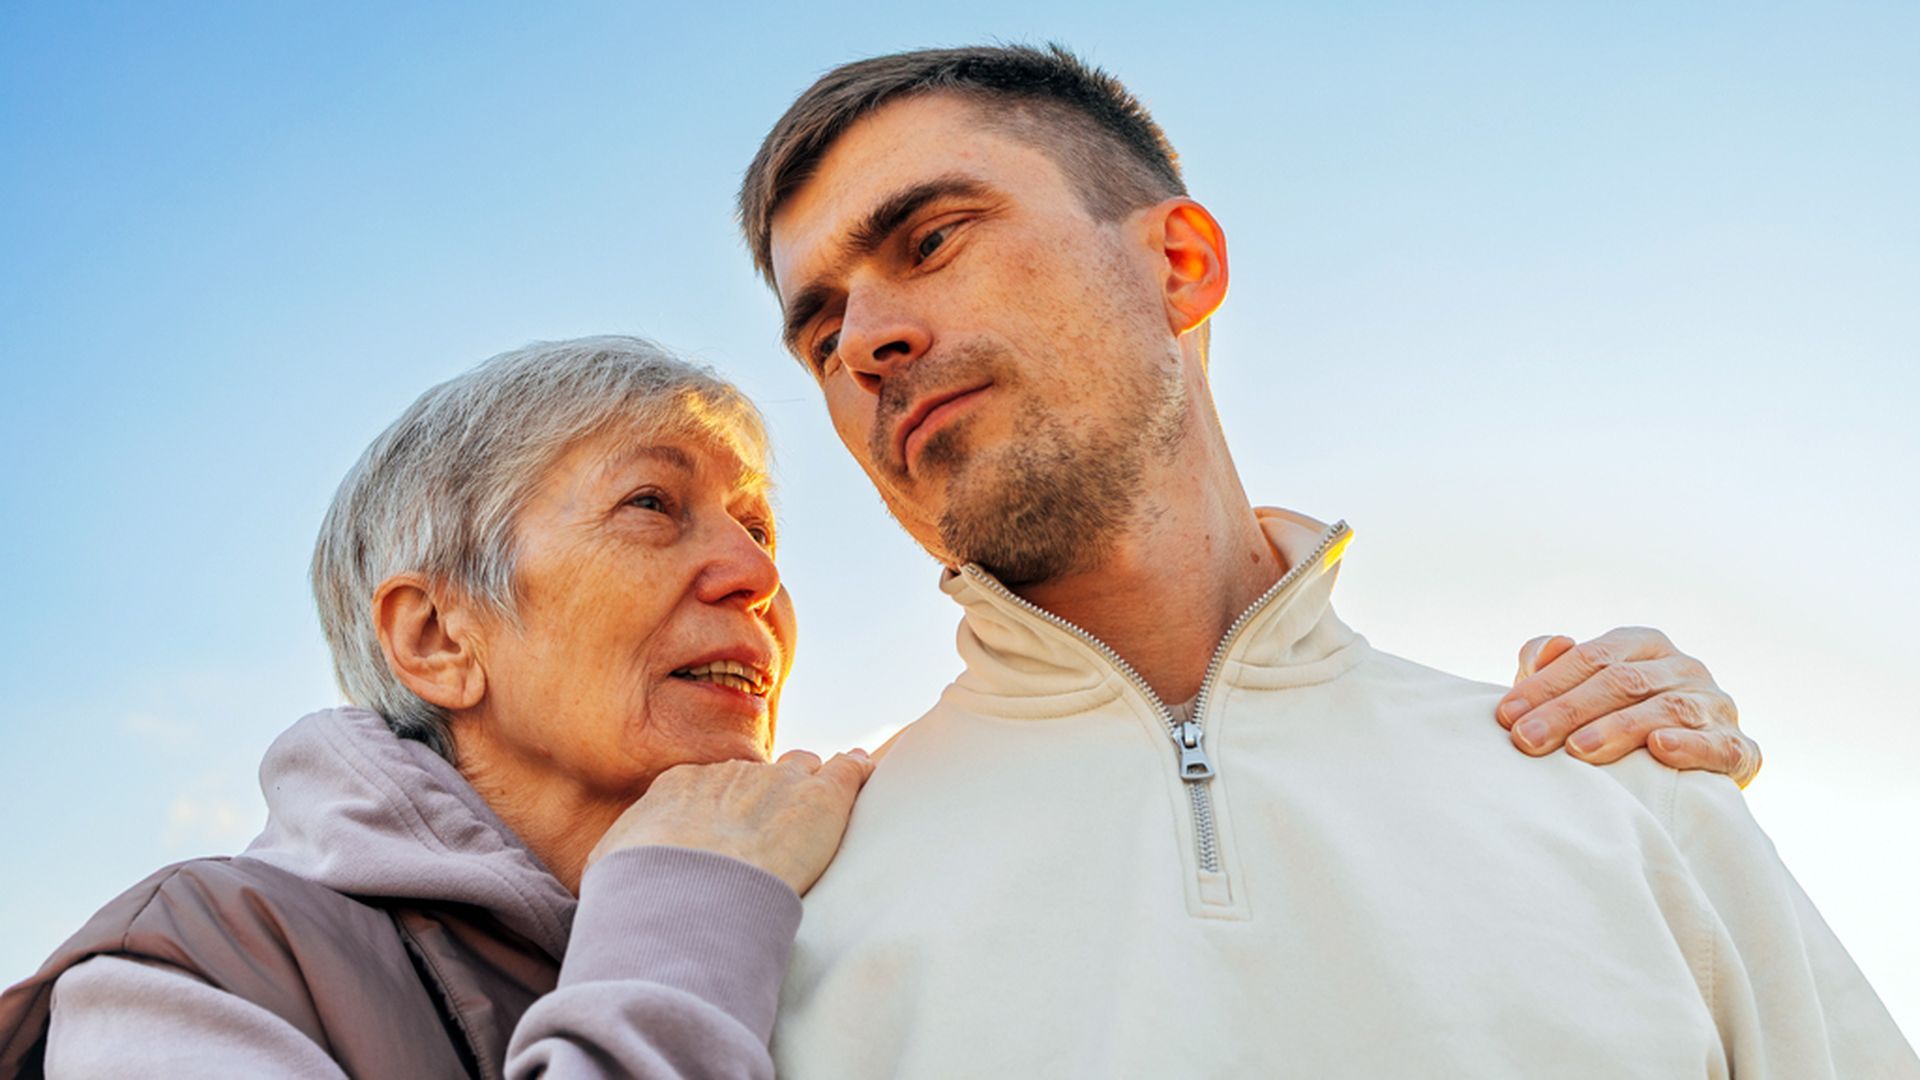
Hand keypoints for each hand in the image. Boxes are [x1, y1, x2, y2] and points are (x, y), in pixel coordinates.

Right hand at [588, 748, 874, 894]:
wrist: (688, 889)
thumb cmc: (642, 886)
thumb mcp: (610, 866)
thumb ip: (619, 858)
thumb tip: (609, 872)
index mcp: (683, 785)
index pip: (713, 783)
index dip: (728, 807)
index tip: (732, 829)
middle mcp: (733, 774)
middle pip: (762, 773)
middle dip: (771, 794)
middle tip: (778, 825)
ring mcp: (782, 780)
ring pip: (807, 768)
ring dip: (815, 785)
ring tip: (825, 803)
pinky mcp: (825, 798)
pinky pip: (851, 769)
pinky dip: (860, 771)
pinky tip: (868, 774)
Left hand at [1495, 627, 1760, 786]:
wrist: (1687, 772)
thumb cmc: (1615, 722)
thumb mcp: (1582, 691)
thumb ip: (1556, 667)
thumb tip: (1548, 649)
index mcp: (1644, 645)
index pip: (1591, 658)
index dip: (1546, 685)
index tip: (1505, 716)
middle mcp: (1684, 668)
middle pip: (1623, 681)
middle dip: (1568, 711)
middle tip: (1526, 740)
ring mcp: (1716, 706)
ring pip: (1666, 709)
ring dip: (1619, 729)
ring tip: (1578, 751)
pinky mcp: (1740, 748)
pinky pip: (1718, 745)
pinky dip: (1689, 746)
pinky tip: (1659, 750)